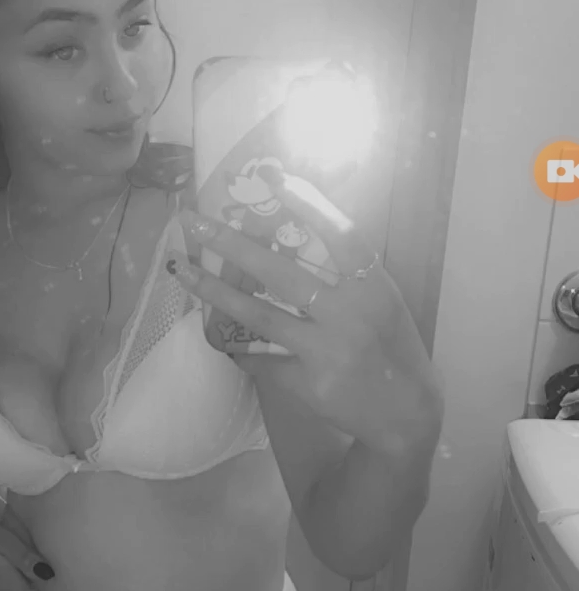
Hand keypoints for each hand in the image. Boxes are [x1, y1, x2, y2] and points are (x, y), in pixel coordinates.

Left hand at [175, 178, 440, 457]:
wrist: (405, 413)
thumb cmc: (392, 346)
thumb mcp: (383, 302)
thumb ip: (348, 274)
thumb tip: (292, 233)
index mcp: (374, 288)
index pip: (342, 236)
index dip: (311, 205)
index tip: (276, 178)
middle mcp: (350, 316)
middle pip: (282, 273)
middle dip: (233, 244)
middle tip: (195, 221)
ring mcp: (327, 352)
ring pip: (260, 316)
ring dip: (216, 292)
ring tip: (184, 271)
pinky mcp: (308, 384)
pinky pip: (262, 359)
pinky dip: (240, 348)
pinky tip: (220, 336)